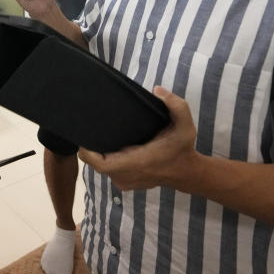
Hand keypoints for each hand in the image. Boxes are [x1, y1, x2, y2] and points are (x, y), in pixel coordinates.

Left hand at [78, 87, 196, 190]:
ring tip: (99, 134)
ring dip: (98, 154)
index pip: (101, 164)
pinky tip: (109, 146)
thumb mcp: (185, 125)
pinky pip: (108, 171)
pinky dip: (105, 160)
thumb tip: (158, 90)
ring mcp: (125, 182)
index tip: (85, 135)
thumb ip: (176, 105)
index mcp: (137, 162)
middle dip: (91, 148)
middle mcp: (127, 175)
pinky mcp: (126, 184)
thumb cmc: (183, 148)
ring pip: (101, 168)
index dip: (88, 152)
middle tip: (91, 128)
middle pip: (95, 164)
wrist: (187, 173)